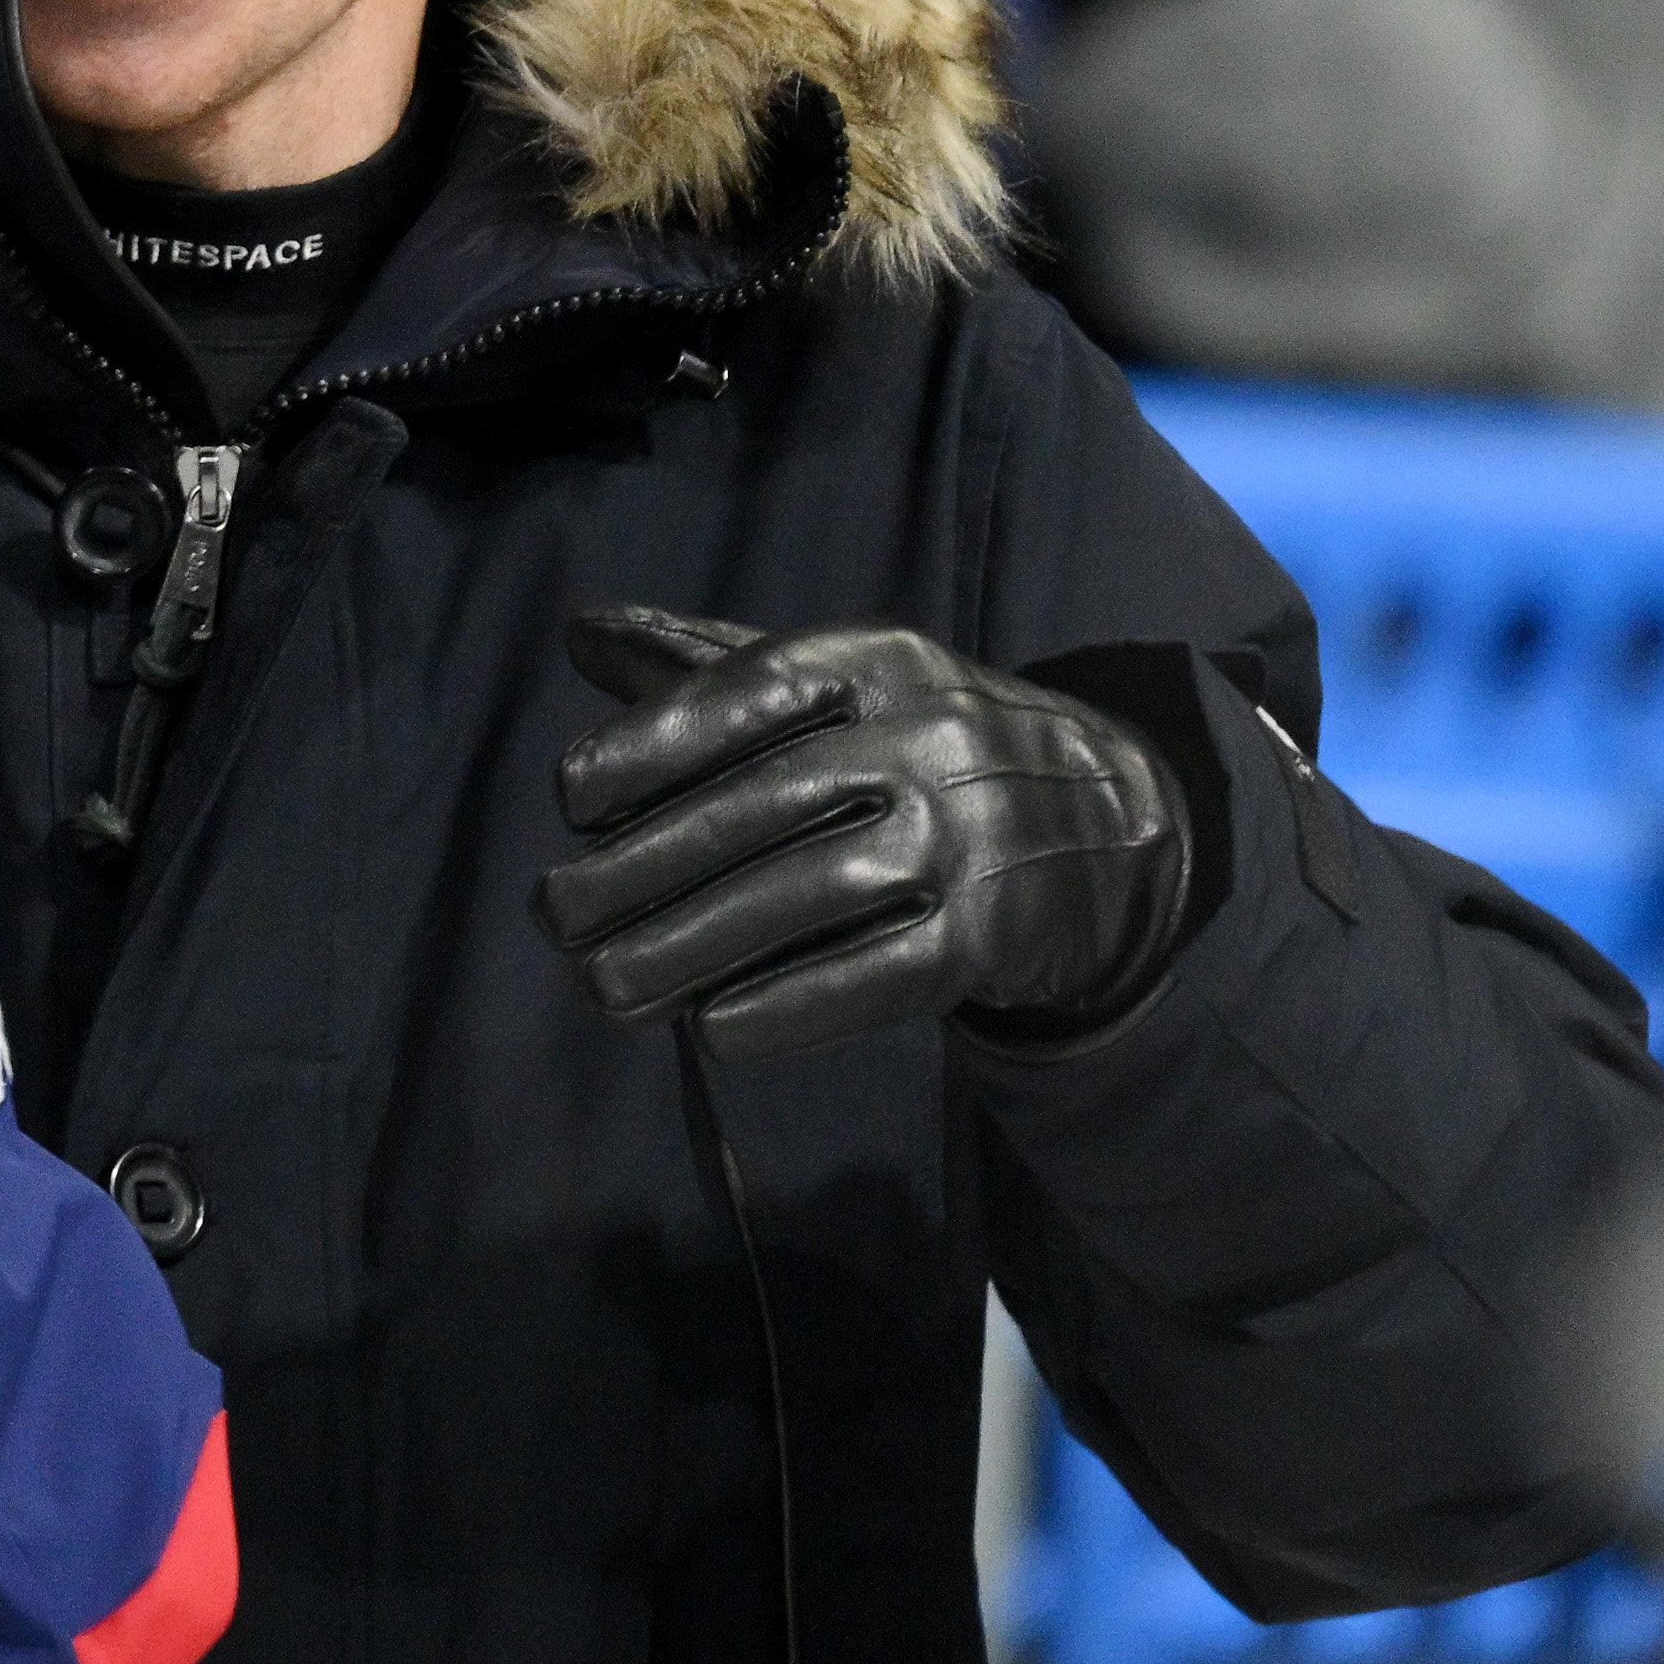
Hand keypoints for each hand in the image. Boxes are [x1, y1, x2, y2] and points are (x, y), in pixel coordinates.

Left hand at [530, 609, 1195, 1057]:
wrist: (1110, 827)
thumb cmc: (925, 751)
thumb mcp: (841, 689)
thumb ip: (710, 668)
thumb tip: (581, 634)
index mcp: (880, 661)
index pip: (752, 688)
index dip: (651, 741)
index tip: (569, 797)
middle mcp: (930, 737)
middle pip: (761, 805)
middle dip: (640, 868)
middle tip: (553, 915)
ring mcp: (969, 838)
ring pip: (805, 895)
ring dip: (689, 949)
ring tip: (603, 986)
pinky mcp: (993, 937)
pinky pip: (877, 977)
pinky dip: (786, 1009)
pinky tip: (710, 1028)